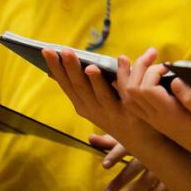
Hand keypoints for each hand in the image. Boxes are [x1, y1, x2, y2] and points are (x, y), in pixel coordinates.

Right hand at [41, 48, 162, 150]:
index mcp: (84, 106)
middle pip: (79, 87)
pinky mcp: (130, 112)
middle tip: (64, 50)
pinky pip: (124, 93)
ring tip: (89, 66)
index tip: (47, 51)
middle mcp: (93, 111)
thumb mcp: (98, 104)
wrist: (143, 139)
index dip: (56, 68)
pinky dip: (122, 76)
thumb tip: (77, 66)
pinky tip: (121, 60)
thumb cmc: (119, 115)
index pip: (67, 85)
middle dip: (71, 68)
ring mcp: (111, 113)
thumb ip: (88, 86)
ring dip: (95, 80)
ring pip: (99, 94)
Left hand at [89, 135, 167, 190]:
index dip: (116, 154)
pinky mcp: (170, 172)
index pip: (127, 145)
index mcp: (141, 137)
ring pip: (146, 181)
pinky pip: (160, 188)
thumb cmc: (148, 134)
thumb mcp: (130, 134)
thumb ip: (110, 139)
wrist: (177, 136)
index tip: (105, 165)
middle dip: (120, 180)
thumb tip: (90, 138)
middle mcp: (152, 149)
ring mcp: (163, 162)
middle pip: (136, 167)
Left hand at [121, 49, 190, 172]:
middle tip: (154, 52)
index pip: (146, 89)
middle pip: (132, 91)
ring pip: (129, 98)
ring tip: (145, 60)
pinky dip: (133, 86)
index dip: (152, 72)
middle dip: (139, 67)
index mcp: (169, 114)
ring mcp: (154, 121)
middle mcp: (156, 118)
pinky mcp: (156, 121)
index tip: (169, 65)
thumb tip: (175, 80)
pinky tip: (143, 76)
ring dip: (133, 76)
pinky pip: (134, 104)